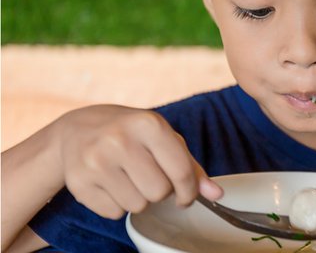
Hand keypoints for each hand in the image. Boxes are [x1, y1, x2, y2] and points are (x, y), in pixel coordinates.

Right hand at [54, 105, 221, 218]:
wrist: (77, 128)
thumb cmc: (130, 133)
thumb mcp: (162, 137)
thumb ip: (190, 166)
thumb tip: (216, 195)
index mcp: (147, 124)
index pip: (181, 172)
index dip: (189, 191)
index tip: (186, 195)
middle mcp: (119, 140)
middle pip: (159, 192)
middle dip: (161, 192)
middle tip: (151, 178)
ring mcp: (95, 161)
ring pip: (138, 206)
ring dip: (140, 199)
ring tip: (129, 178)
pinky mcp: (78, 182)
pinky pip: (114, 213)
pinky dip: (117, 204)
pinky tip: (111, 183)